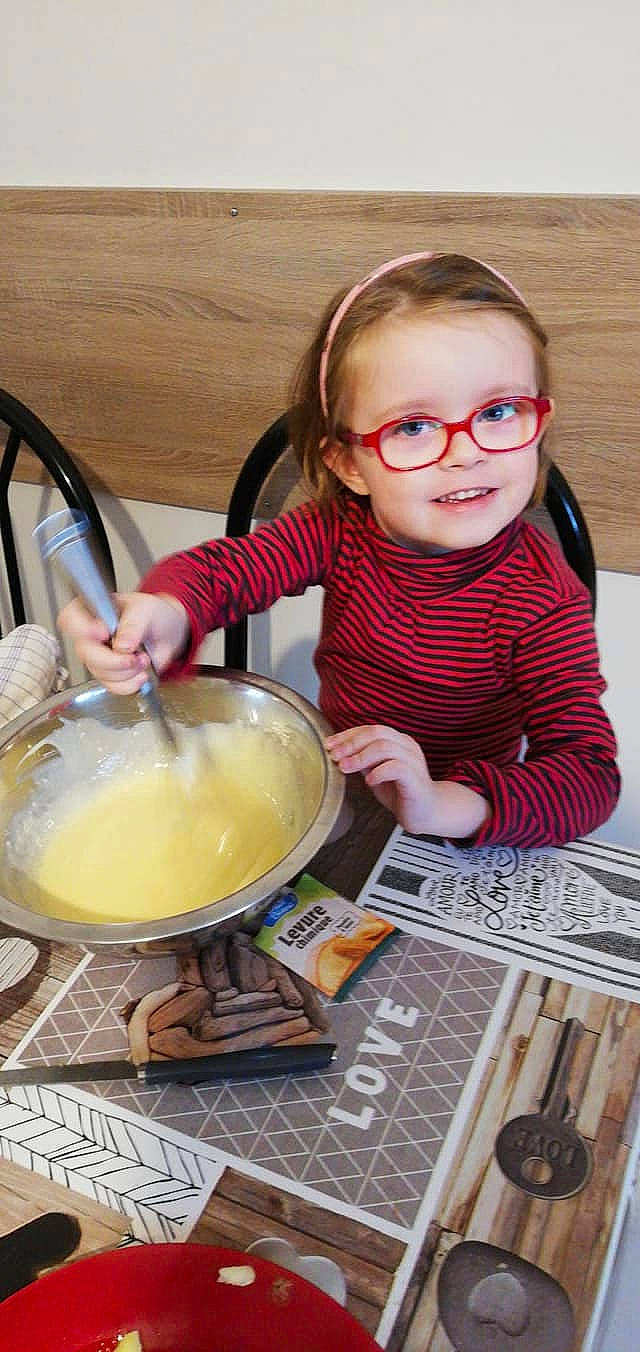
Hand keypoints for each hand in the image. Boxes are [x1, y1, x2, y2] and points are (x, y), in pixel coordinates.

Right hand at [58, 592, 189, 694]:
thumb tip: (122, 644)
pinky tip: (141, 673)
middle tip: (134, 655)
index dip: (83, 630)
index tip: (104, 633)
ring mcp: (97, 657)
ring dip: (127, 672)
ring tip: (143, 658)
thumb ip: (133, 625)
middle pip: (86, 654)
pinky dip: (130, 684)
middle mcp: (89, 635)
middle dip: (114, 660)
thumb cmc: (150, 614)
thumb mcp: (145, 610)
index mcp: (91, 611)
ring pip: (100, 673)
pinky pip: (112, 687)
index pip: (70, 619)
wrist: (166, 632)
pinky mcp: (108, 674)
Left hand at [325, 724, 490, 838]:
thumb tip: (339, 753)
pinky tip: (369, 781)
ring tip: (346, 768)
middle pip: (376, 732)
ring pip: (385, 747)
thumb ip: (362, 761)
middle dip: (351, 743)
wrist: (426, 812)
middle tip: (335, 755)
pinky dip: (378, 772)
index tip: (330, 744)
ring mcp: (413, 761)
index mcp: (398, 741)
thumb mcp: (375, 772)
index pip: (370, 729)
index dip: (348, 735)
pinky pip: (396, 767)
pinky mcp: (416, 778)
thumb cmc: (401, 792)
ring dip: (360, 757)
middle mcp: (407, 747)